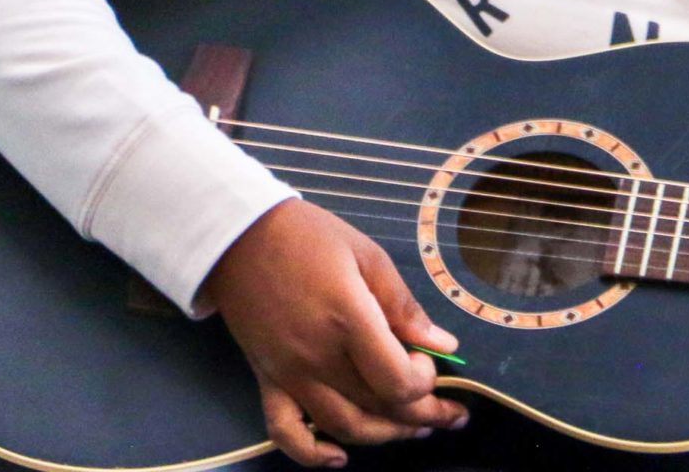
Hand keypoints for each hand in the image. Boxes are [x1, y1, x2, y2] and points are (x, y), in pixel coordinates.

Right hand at [199, 199, 472, 466]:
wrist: (238, 238)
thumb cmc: (310, 237)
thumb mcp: (368, 257)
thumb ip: (404, 307)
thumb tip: (444, 346)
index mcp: (349, 321)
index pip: (397, 381)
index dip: (424, 382)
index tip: (429, 359)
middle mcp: (318, 358)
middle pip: (379, 408)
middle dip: (423, 415)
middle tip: (450, 414)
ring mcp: (289, 374)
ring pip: (343, 427)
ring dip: (385, 435)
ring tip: (415, 429)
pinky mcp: (267, 380)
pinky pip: (285, 432)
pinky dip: (311, 454)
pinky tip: (338, 458)